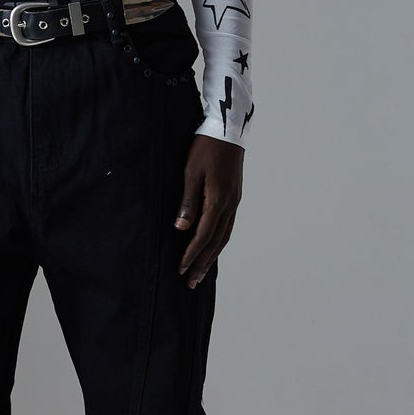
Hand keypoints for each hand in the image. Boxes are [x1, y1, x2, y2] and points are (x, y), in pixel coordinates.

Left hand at [173, 134, 243, 286]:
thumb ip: (187, 201)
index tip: (180, 270)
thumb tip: (181, 228)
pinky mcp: (234, 198)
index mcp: (218, 200)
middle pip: (216, 242)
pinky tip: (212, 248)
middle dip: (202, 264)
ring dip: (212, 257)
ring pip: (224, 237)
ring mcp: (234, 202)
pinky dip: (219, 242)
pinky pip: (227, 227)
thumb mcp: (190, 172)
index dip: (190, 254)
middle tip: (191, 283)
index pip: (202, 236)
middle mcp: (229, 205)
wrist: (228, 131)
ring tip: (201, 273)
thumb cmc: (205, 148)